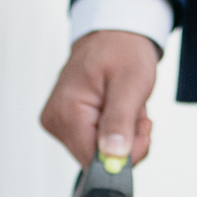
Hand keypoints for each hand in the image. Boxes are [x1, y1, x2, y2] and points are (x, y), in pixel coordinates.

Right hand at [40, 29, 158, 167]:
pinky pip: (97, 143)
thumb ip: (119, 123)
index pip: (93, 161)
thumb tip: (112, 156)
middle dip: (126, 142)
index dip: (124, 155)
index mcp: (66, 111)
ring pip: (99, 153)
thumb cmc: (122, 52)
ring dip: (123, 135)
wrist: (113, 35)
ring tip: (125, 105)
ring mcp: (59, 122)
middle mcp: (56, 120)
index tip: (141, 130)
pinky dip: (115, 131)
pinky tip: (117, 108)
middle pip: (96, 159)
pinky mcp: (66, 124)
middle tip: (135, 113)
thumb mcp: (130, 84)